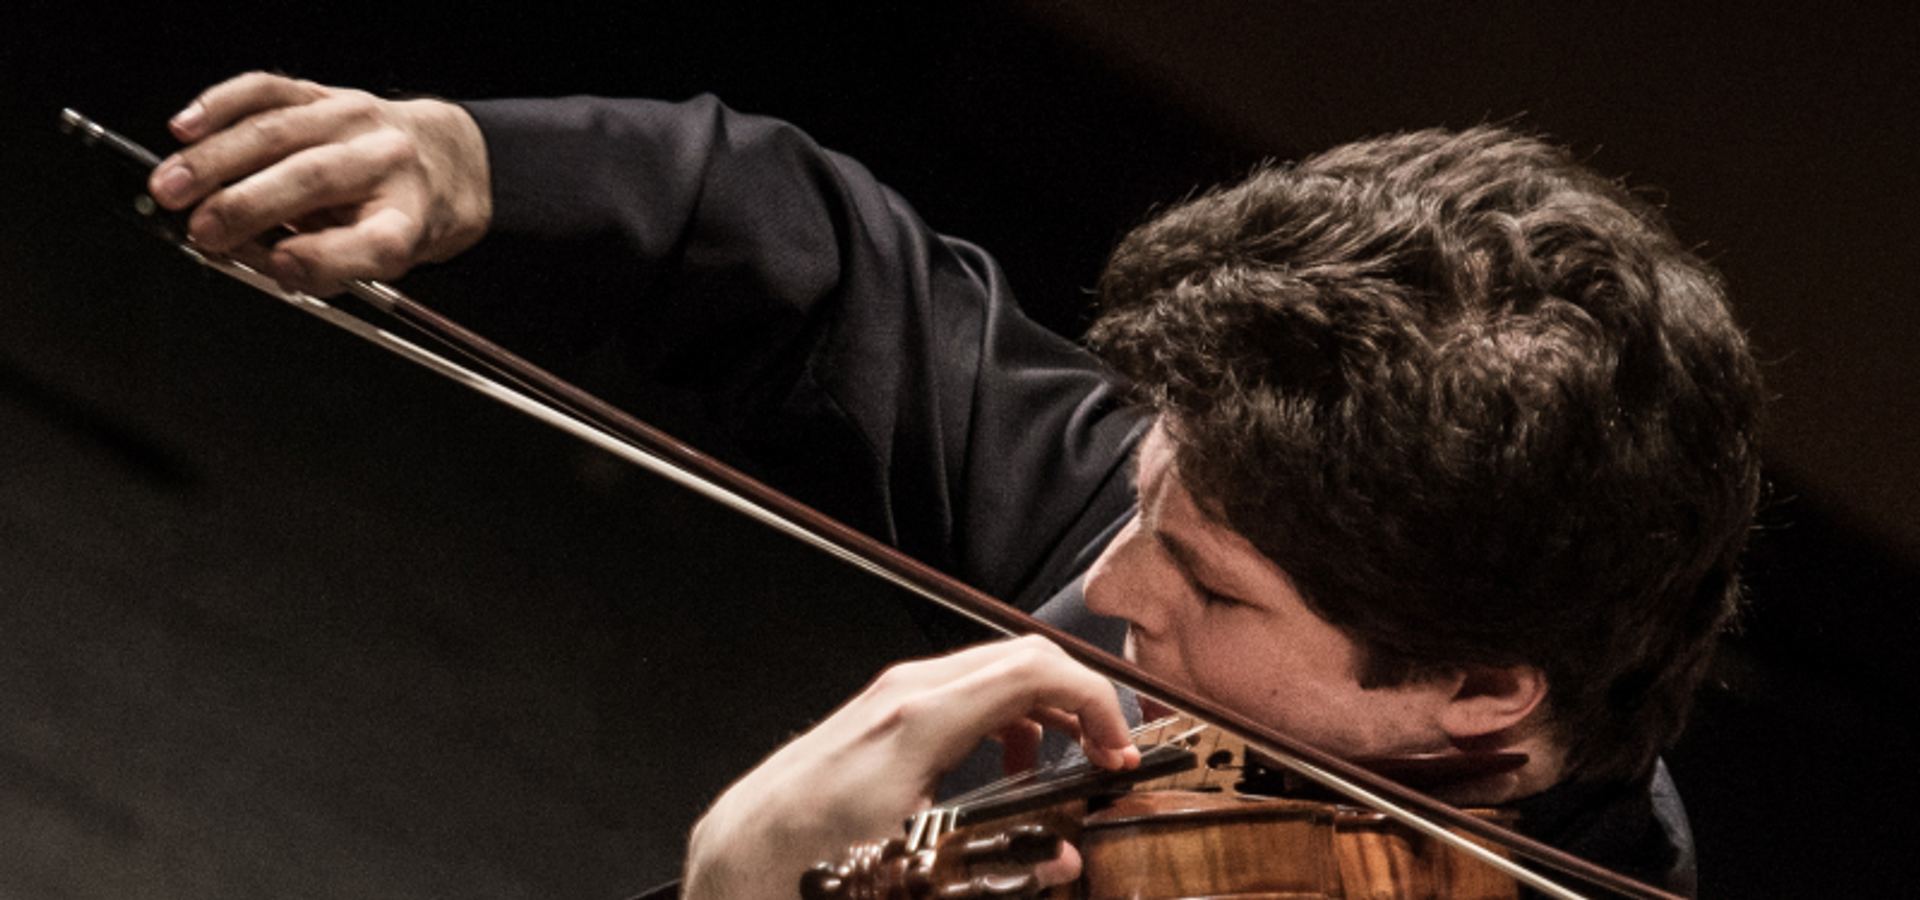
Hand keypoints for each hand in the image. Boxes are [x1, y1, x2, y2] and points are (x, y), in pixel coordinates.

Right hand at [148, 72, 491, 294]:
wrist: (440, 161)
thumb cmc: (400, 218)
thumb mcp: (378, 264)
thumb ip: (320, 267)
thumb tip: (254, 257)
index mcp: (408, 222)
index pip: (373, 243)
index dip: (324, 257)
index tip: (280, 266)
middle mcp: (386, 165)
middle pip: (313, 179)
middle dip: (244, 206)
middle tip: (199, 229)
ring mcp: (356, 122)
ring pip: (278, 133)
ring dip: (213, 160)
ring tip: (171, 187)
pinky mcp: (327, 95)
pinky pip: (267, 90)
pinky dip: (220, 106)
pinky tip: (187, 129)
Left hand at [682, 635, 1139, 899]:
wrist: (739, 861)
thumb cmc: (807, 865)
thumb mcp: (915, 874)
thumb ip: (998, 867)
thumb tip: (1063, 859)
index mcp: (919, 719)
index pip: (1035, 668)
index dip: (1096, 701)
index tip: (1118, 749)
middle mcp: (905, 692)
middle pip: (1021, 659)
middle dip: (1078, 702)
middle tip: (1108, 757)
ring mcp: (890, 696)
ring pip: (991, 672)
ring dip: (1043, 710)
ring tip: (1066, 763)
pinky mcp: (882, 711)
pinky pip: (960, 692)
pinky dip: (1002, 716)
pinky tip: (1006, 764)